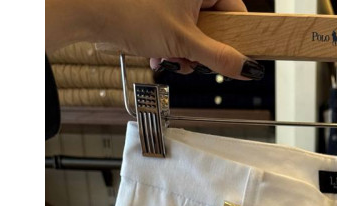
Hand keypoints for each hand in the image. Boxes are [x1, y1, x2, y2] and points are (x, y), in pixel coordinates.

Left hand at [45, 0, 262, 80]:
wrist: (87, 9)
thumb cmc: (129, 11)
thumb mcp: (184, 42)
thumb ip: (221, 58)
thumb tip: (249, 69)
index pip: (236, 9)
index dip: (235, 38)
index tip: (231, 60)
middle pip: (213, 21)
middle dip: (202, 49)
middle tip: (191, 62)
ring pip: (193, 27)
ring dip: (184, 51)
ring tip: (170, 59)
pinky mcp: (157, 3)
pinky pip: (175, 24)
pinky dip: (169, 43)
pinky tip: (158, 52)